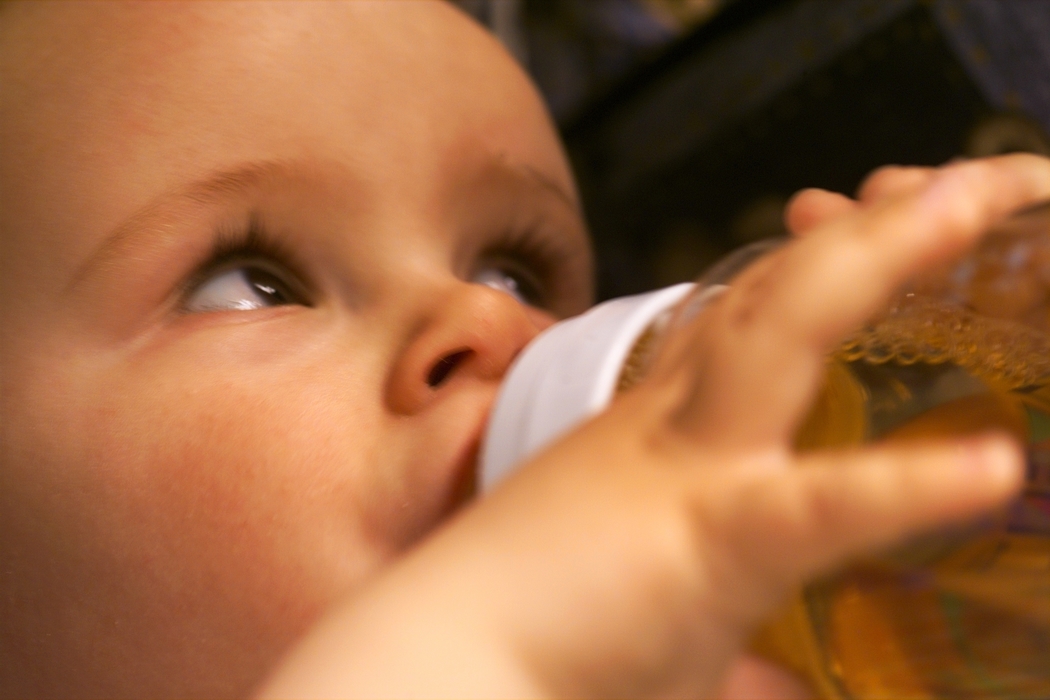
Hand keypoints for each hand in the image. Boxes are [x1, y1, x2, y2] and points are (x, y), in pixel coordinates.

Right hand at [259, 154, 1049, 699]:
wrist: (432, 668)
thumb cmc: (526, 643)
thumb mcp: (641, 608)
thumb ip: (715, 629)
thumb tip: (771, 684)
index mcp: (653, 435)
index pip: (740, 319)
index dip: (805, 261)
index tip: (848, 218)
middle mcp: (667, 429)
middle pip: (770, 296)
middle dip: (858, 229)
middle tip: (945, 181)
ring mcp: (685, 473)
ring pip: (779, 334)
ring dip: (874, 259)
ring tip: (964, 202)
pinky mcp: (704, 544)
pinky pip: (812, 506)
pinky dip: (898, 485)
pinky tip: (987, 468)